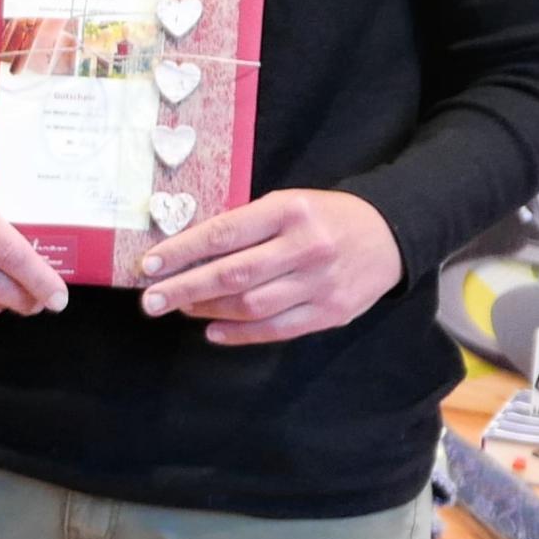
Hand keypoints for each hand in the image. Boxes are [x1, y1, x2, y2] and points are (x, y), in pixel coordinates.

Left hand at [139, 188, 403, 344]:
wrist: (391, 234)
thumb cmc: (325, 216)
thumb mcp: (288, 203)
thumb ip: (246, 225)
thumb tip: (188, 251)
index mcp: (290, 211)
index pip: (224, 233)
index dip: (182, 251)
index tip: (148, 265)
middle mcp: (306, 247)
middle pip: (234, 275)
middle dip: (185, 288)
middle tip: (150, 300)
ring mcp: (320, 284)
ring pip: (252, 305)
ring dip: (208, 310)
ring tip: (180, 307)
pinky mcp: (331, 312)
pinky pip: (277, 329)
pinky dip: (239, 334)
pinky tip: (212, 331)